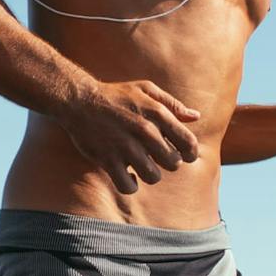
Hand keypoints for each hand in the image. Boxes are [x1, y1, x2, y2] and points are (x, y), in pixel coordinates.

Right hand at [61, 80, 203, 194]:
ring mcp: (126, 146)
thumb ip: (172, 104)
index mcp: (157, 113)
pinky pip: (128, 186)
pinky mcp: (108, 159)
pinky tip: (126, 175)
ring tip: (140, 166)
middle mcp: (144, 130)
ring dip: (149, 174)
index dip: (190, 154)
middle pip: (172, 163)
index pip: (188, 143)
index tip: (183, 155)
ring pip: (153, 177)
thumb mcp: (145, 89)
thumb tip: (196, 117)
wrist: (79, 100)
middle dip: (167, 163)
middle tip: (156, 157)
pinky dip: (129, 185)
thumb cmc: (116, 95)